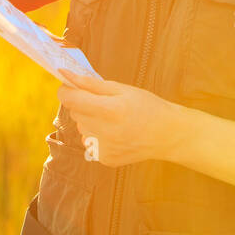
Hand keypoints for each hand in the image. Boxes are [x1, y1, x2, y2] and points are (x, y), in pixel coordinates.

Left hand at [56, 69, 185, 167]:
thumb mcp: (122, 89)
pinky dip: (97, 136)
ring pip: (81, 128)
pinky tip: (116, 134)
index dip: (66, 90)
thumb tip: (66, 75)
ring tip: (113, 120)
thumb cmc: (147, 107)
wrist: (167, 135)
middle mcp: (104, 131)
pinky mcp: (104, 158)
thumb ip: (91, 83)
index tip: (71, 86)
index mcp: (109, 110)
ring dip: (90, 121)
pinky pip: (89, 142)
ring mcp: (103, 148)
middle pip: (75, 113)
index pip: (70, 99)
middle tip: (105, 103)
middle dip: (83, 104)